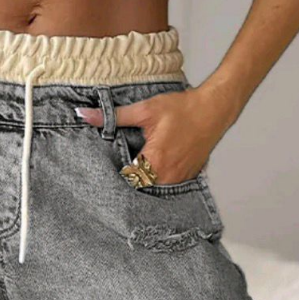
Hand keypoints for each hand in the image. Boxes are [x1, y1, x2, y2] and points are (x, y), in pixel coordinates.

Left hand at [78, 83, 238, 184]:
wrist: (213, 110)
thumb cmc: (182, 109)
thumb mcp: (145, 110)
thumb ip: (114, 116)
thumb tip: (85, 115)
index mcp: (154, 163)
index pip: (125, 182)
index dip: (115, 176)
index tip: (108, 169)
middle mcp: (167, 178)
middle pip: (138, 189)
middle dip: (129, 181)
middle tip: (123, 168)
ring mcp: (178, 181)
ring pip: (152, 190)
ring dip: (144, 182)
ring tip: (139, 168)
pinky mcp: (187, 180)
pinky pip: (166, 187)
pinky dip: (158, 180)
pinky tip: (156, 169)